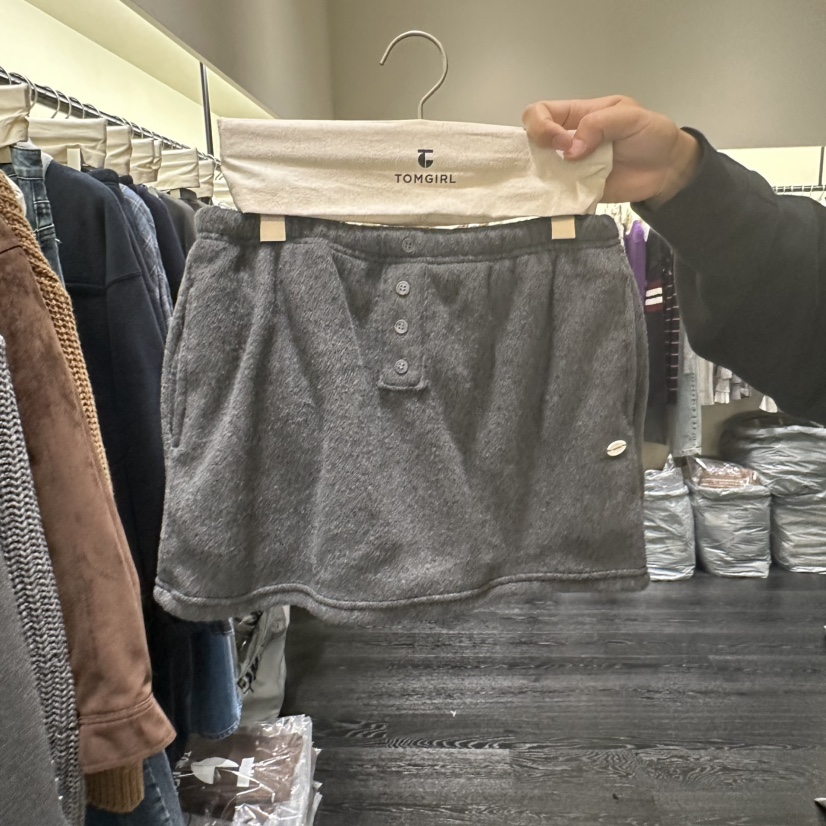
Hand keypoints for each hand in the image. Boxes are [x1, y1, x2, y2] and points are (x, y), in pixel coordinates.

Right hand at [522, 96, 700, 206]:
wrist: (667, 170)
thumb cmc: (651, 136)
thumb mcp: (630, 117)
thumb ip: (599, 124)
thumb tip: (570, 150)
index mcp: (578, 115)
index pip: (540, 112)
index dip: (540, 125)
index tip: (561, 141)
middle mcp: (567, 141)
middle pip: (531, 141)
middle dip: (537, 149)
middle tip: (563, 160)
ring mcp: (570, 168)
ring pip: (539, 170)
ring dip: (543, 176)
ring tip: (561, 180)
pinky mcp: (576, 191)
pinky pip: (556, 194)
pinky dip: (553, 196)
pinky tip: (562, 196)